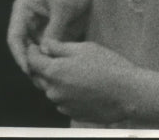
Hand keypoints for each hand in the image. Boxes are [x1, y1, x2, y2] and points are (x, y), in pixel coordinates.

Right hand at [7, 0, 97, 73]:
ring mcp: (41, 27)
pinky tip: (61, 71)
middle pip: (24, 49)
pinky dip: (54, 60)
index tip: (29, 70)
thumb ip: (53, 31)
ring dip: (43, 65)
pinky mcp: (55, 31)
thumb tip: (45, 54)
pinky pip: (51, 50)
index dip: (20, 56)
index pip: (15, 38)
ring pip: (37, 53)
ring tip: (51, 80)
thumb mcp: (64, 7)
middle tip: (42, 82)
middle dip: (32, 65)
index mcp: (23, 10)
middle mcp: (28, 20)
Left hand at [26, 40, 140, 123]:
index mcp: (54, 72)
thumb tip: (44, 45)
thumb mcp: (84, 48)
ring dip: (55, 79)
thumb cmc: (107, 65)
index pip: (33, 61)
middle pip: (39, 77)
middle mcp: (53, 91)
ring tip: (73, 69)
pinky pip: (62, 100)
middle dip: (42, 66)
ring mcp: (62, 104)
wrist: (126, 93)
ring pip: (51, 89)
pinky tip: (81, 84)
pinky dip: (66, 91)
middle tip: (52, 55)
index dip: (32, 51)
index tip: (35, 45)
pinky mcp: (71, 113)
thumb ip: (60, 47)